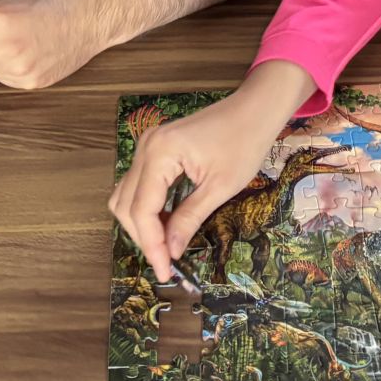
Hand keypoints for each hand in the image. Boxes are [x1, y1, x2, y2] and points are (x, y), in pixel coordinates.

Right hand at [107, 61, 316, 279]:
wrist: (254, 109)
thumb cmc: (244, 143)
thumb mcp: (220, 187)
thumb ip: (190, 219)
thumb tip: (171, 251)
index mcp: (160, 153)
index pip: (141, 209)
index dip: (151, 245)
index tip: (165, 271)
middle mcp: (146, 147)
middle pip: (126, 204)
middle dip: (144, 236)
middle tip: (166, 262)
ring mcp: (148, 145)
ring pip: (127, 195)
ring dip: (142, 223)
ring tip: (166, 245)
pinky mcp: (156, 147)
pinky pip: (139, 184)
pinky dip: (148, 207)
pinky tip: (167, 223)